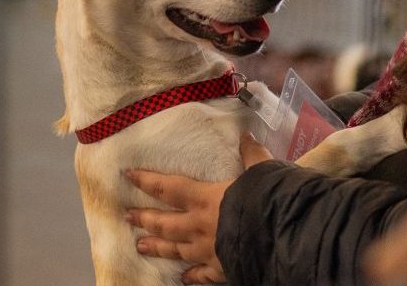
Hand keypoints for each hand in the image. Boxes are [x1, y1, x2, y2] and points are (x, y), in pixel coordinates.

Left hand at [125, 132, 272, 283]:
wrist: (279, 237)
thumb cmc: (266, 200)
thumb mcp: (261, 170)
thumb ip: (251, 154)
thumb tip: (246, 136)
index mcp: (205, 198)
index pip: (168, 187)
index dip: (147, 180)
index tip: (127, 176)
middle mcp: (199, 225)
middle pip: (164, 222)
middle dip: (144, 218)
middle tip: (127, 216)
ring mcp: (207, 250)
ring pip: (175, 250)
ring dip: (157, 247)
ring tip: (140, 245)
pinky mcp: (220, 269)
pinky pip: (201, 275)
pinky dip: (192, 276)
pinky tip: (183, 278)